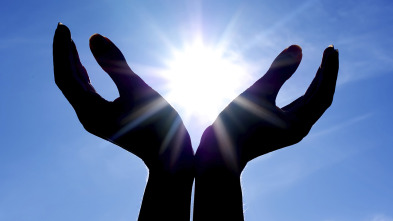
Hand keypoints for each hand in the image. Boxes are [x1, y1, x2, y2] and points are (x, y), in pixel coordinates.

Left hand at [53, 23, 192, 172]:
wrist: (168, 157)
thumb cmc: (158, 126)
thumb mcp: (138, 90)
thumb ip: (116, 64)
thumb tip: (93, 37)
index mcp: (90, 111)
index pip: (65, 75)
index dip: (61, 50)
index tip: (64, 27)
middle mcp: (87, 116)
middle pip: (67, 80)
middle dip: (63, 54)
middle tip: (63, 28)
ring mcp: (95, 119)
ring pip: (76, 87)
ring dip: (72, 64)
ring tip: (69, 42)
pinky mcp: (104, 118)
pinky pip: (86, 94)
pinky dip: (83, 77)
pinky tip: (83, 67)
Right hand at [196, 45, 338, 173]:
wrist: (218, 154)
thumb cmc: (237, 125)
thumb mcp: (258, 94)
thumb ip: (278, 71)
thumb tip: (298, 48)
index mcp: (299, 124)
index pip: (323, 93)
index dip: (330, 69)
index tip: (331, 48)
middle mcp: (298, 129)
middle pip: (321, 98)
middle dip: (327, 74)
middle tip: (331, 50)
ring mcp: (289, 129)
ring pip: (310, 104)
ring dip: (317, 83)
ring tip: (322, 64)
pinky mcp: (279, 128)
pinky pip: (299, 107)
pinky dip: (304, 92)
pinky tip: (303, 84)